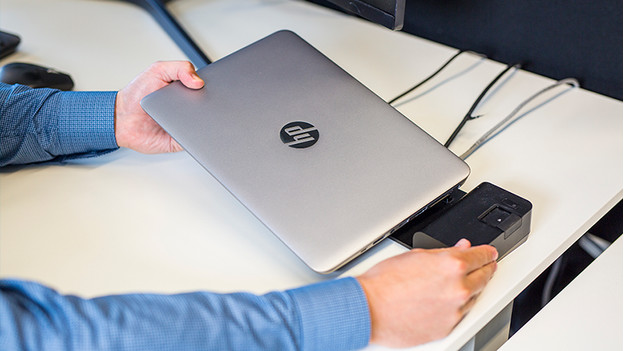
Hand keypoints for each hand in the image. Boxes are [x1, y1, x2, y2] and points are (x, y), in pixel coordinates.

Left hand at [114, 61, 203, 152]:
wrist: (121, 119)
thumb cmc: (136, 95)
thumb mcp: (157, 70)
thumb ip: (179, 68)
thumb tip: (198, 80)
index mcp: (185, 91)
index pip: (206, 89)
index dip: (211, 88)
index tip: (210, 87)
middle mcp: (188, 109)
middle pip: (208, 109)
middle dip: (209, 106)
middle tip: (202, 102)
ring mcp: (185, 125)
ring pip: (204, 126)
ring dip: (203, 123)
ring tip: (193, 116)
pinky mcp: (180, 141)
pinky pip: (193, 141)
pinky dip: (194, 138)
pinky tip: (189, 130)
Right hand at [356, 239, 497, 347]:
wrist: (369, 309)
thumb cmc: (384, 283)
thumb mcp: (414, 256)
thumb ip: (443, 253)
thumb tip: (460, 249)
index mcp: (452, 265)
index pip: (482, 256)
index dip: (488, 253)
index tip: (490, 253)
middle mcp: (458, 289)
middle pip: (484, 277)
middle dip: (485, 269)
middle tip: (484, 265)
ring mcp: (454, 311)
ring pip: (473, 297)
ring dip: (470, 289)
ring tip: (455, 284)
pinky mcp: (448, 327)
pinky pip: (460, 314)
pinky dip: (456, 306)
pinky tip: (443, 300)